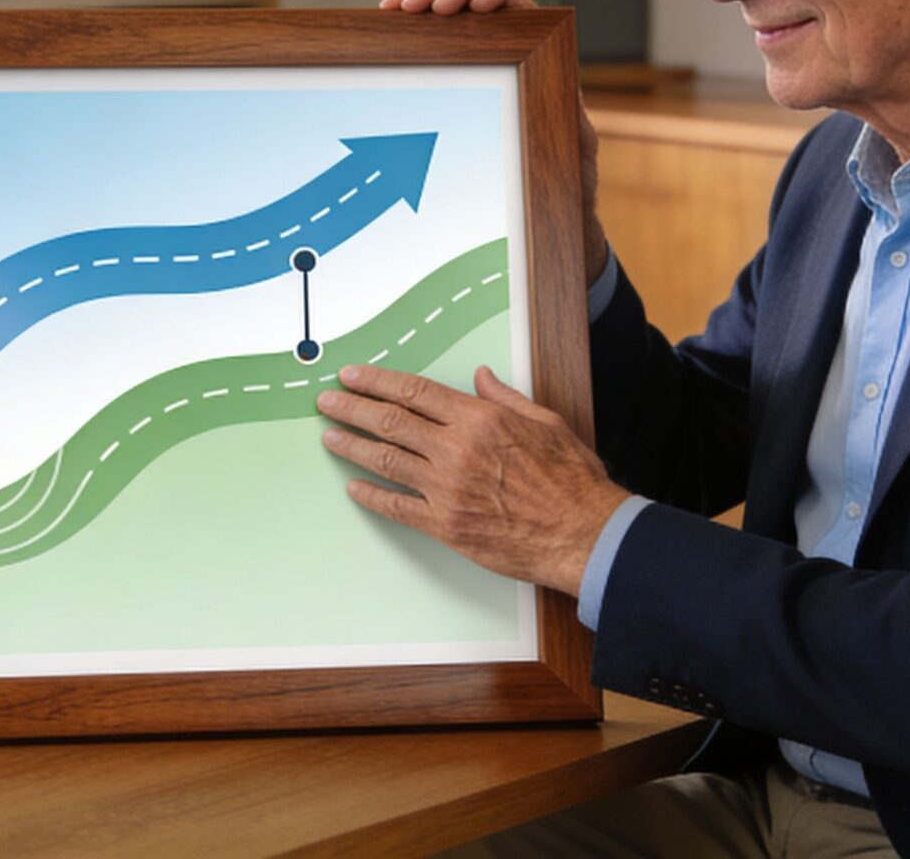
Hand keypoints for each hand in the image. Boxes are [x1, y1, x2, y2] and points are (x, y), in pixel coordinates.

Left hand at [317, 363, 629, 596]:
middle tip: (327, 401)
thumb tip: (480, 378)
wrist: (582, 534)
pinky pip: (397, 508)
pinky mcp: (445, 525)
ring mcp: (446, 489)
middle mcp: (456, 450)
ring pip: (386, 461)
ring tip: (330, 436)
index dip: (377, 381)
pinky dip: (372, 496)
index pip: (414, 392)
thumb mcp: (544, 422)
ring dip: (352, 446)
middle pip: (390, 422)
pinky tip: (354, 487)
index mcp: (479, 419)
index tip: (352, 376)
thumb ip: (505, 398)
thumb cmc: (570, 481)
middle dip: (352, 408)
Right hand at [379, 0, 609, 278]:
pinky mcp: (450, 91)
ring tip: (395, 11)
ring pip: (445, 26)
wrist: (547, 215)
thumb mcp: (574, 150)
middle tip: (419, 7)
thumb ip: (570, 122)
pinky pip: (427, 55)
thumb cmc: (566, 183)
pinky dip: (406, 39)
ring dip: (420, 11)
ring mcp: (475, 72)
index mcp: (540, 62)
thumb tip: (565, 99)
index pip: (519, 11)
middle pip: (474, 8)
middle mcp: (506, 59)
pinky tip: (385, 32)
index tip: (474, 9)